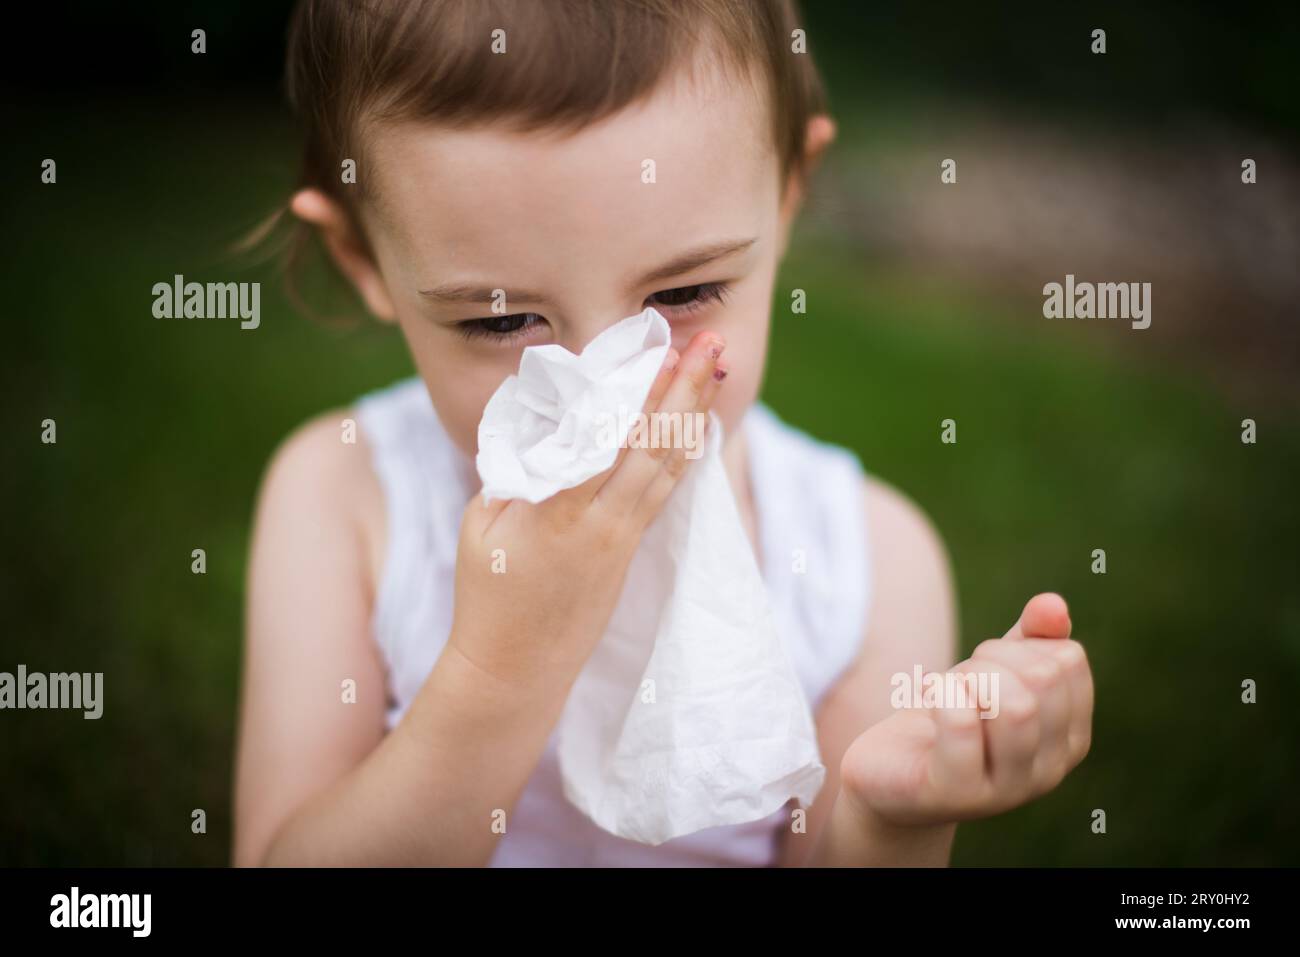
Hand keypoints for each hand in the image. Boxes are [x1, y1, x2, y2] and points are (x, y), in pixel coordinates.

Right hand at [447, 330, 727, 689]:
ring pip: (669, 466)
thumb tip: (545, 420)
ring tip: (716, 371)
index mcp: (559, 511)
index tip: (664, 353)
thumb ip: (515, 469)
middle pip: (654, 445)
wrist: (515, 669)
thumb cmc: (487, 593)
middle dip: (686, 390)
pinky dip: (685, 453)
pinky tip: (699, 424)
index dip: (643, 395)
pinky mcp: (630, 551)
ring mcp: (621, 538)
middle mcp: (602, 522)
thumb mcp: (482, 522)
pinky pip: (664, 492)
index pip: (611, 440)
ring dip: (694, 414)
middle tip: (711, 344)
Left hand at [840, 593, 1092, 825]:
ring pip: (1017, 705)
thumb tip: (1053, 605)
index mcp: (1070, 736)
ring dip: (968, 679)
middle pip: (1044, 678)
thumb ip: (1029, 638)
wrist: (890, 773)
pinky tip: (926, 702)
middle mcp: (1051, 769)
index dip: (1017, 645)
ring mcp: (1009, 790)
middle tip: (961, 679)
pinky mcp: (958, 794)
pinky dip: (940, 695)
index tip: (986, 665)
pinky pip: (961, 723)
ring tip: (945, 692)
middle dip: (991, 658)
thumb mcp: (992, 670)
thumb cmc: (948, 716)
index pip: (1068, 659)